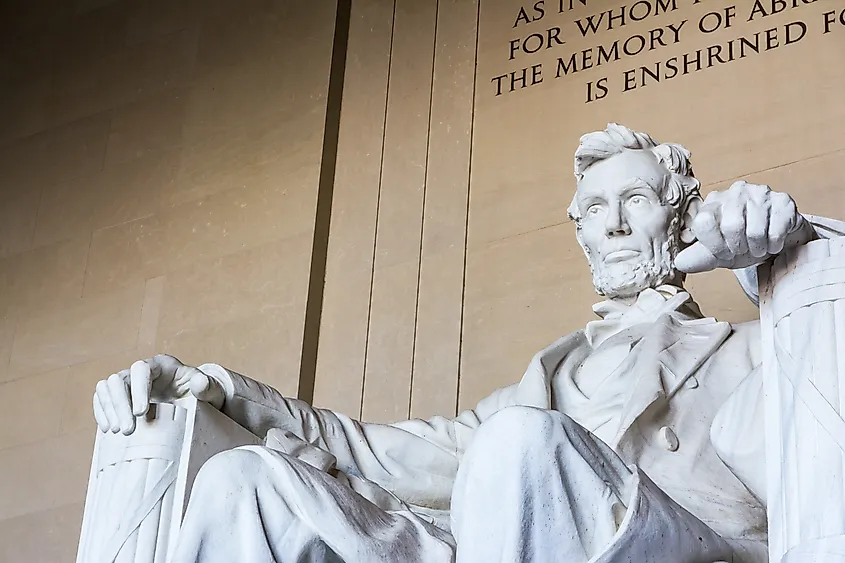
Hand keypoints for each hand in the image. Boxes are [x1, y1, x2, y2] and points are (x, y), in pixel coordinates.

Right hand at [92, 354, 226, 434]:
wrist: (196, 404)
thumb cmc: (203, 395)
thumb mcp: (212, 391)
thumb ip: (208, 387)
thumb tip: (199, 383)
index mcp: (162, 365)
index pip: (141, 369)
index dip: (138, 389)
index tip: (142, 413)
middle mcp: (142, 371)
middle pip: (119, 379)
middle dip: (120, 405)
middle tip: (128, 430)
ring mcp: (129, 383)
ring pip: (107, 388)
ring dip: (109, 409)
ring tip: (117, 432)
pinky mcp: (121, 397)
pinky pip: (102, 399)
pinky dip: (102, 412)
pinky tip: (108, 429)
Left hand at [675, 181, 814, 273]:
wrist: (775, 239)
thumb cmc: (742, 243)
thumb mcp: (717, 252)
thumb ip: (698, 257)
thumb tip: (680, 263)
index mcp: (713, 202)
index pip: (703, 222)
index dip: (714, 245)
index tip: (723, 252)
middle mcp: (735, 192)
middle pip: (731, 226)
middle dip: (738, 248)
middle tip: (743, 250)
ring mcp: (760, 193)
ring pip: (754, 231)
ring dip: (757, 248)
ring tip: (757, 247)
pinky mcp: (783, 201)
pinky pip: (776, 231)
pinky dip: (773, 245)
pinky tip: (772, 243)